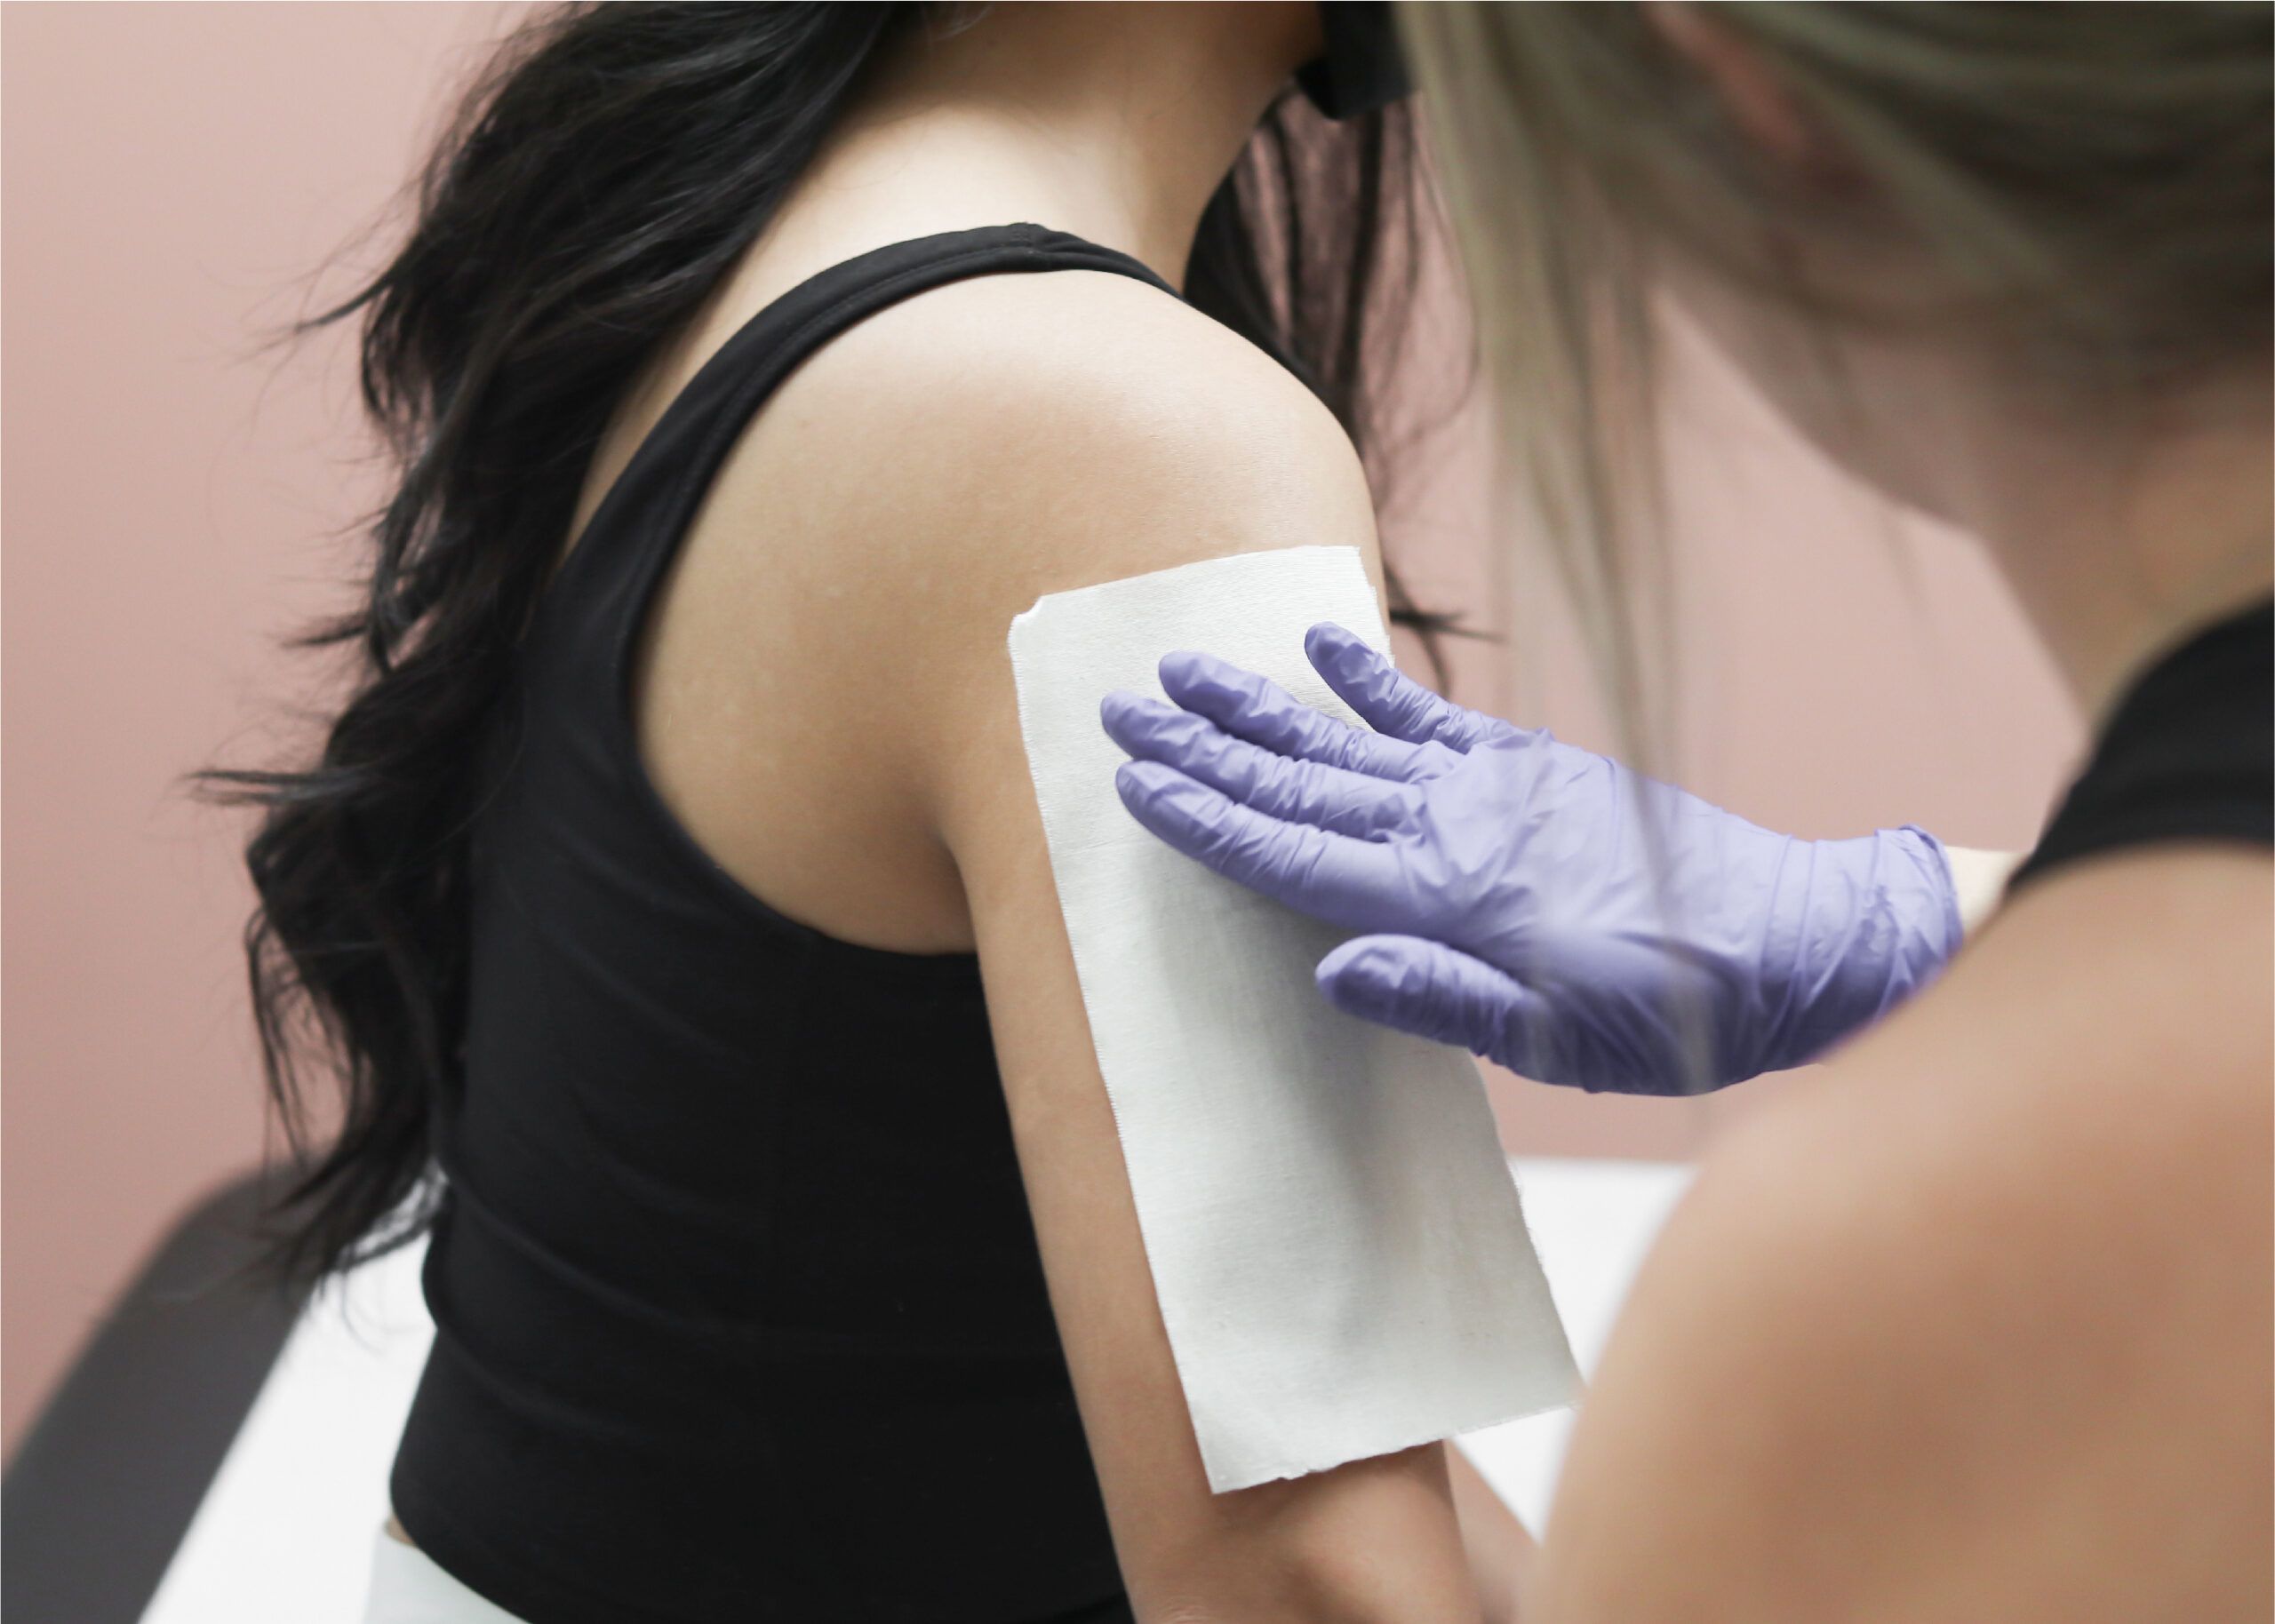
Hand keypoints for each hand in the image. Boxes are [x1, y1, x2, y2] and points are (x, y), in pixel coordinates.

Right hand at [1100, 624, 1961, 1093]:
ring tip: (1186, 667)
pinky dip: (1373, 682)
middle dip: (1204, 747)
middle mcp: (1458, 825)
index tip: (1132, 783)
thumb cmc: (1674, 1016)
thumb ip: (1442, 1001)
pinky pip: (1433, 714)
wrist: (1797, 943)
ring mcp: (1496, 785)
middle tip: (1120, 705)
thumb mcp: (1560, 1047)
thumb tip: (1331, 969)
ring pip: (1352, 740)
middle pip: (1301, 783)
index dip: (1206, 820)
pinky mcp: (1536, 765)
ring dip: (1263, 705)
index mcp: (1448, 900)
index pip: (1294, 855)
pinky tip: (1323, 649)